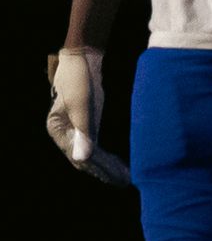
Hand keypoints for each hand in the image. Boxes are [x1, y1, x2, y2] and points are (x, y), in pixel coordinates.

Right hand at [46, 49, 131, 184]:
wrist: (82, 59)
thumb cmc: (80, 79)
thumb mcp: (82, 104)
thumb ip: (84, 131)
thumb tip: (84, 159)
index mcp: (58, 129)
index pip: (79, 156)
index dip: (98, 168)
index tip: (116, 177)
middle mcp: (64, 133)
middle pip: (84, 158)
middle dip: (104, 171)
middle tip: (125, 181)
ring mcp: (75, 129)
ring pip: (90, 154)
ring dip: (106, 166)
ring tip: (125, 178)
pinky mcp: (86, 124)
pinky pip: (95, 146)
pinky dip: (106, 156)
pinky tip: (118, 164)